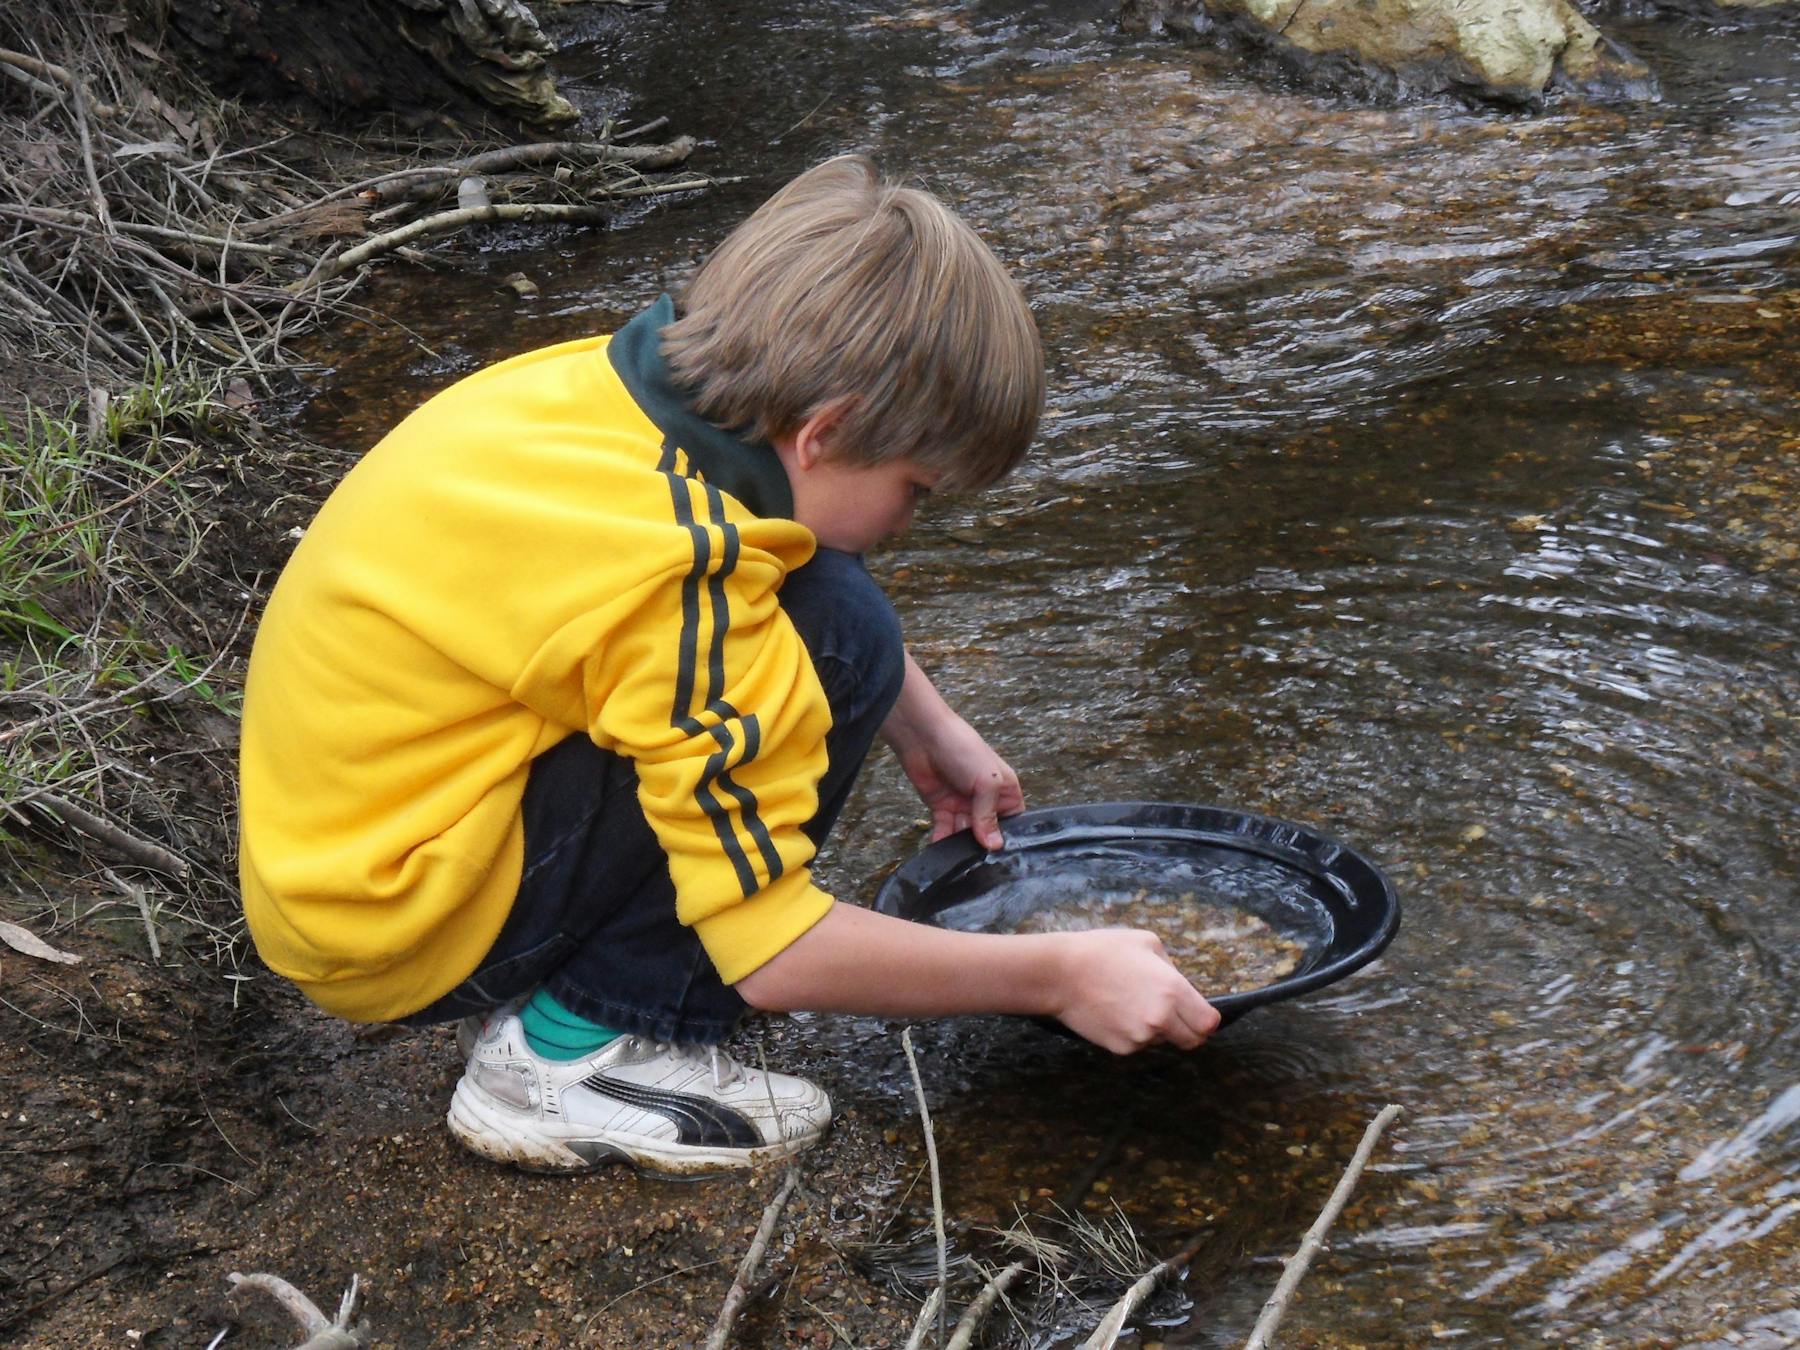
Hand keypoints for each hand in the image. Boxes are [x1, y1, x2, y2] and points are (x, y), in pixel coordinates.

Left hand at [893, 712, 1023, 850]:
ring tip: (956, 854)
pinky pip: (944, 830)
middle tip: (974, 855)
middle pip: (987, 832)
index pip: (1012, 822)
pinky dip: (942, 840)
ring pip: (964, 835)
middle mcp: (985, 800)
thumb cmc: (963, 748)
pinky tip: (940, 847)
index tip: (998, 852)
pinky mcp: (942, 807)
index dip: (1006, 837)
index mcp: (1005, 791)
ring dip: (959, 845)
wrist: (924, 737)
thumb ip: (989, 815)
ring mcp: (963, 804)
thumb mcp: (987, 781)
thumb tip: (993, 845)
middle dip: (980, 843)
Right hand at [1046, 929, 1221, 1052]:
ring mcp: (1140, 1038)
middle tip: (1170, 1013)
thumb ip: (1172, 969)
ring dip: (1156, 1029)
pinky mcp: (1121, 1048)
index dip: (1205, 1019)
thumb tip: (1181, 987)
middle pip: (1192, 1041)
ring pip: (1161, 1041)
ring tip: (1130, 1004)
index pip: (1208, 1023)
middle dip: (1187, 1029)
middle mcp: (1161, 1020)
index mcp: (1173, 991)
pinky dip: (1132, 1034)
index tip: (1197, 1013)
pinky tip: (1115, 1013)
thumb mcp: (1147, 943)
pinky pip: (1137, 1044)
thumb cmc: (1103, 951)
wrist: (1061, 974)